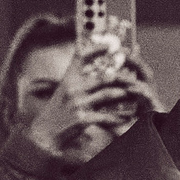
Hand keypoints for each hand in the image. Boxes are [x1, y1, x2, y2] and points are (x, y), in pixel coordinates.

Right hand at [10, 58, 152, 175]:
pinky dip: (118, 117)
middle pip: (103, 77)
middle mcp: (73, 88)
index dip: (95, 49)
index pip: (80, 57)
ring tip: (135, 95)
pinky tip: (127, 118)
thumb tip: (94, 71)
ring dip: (124, 95)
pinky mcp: (83, 118)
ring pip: (108, 94)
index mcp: (68, 79)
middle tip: (134, 77)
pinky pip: (107, 115)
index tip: (109, 44)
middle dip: (122, 77)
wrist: (44, 134)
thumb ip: (78, 81)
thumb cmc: (57, 112)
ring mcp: (78, 103)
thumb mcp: (64, 92)